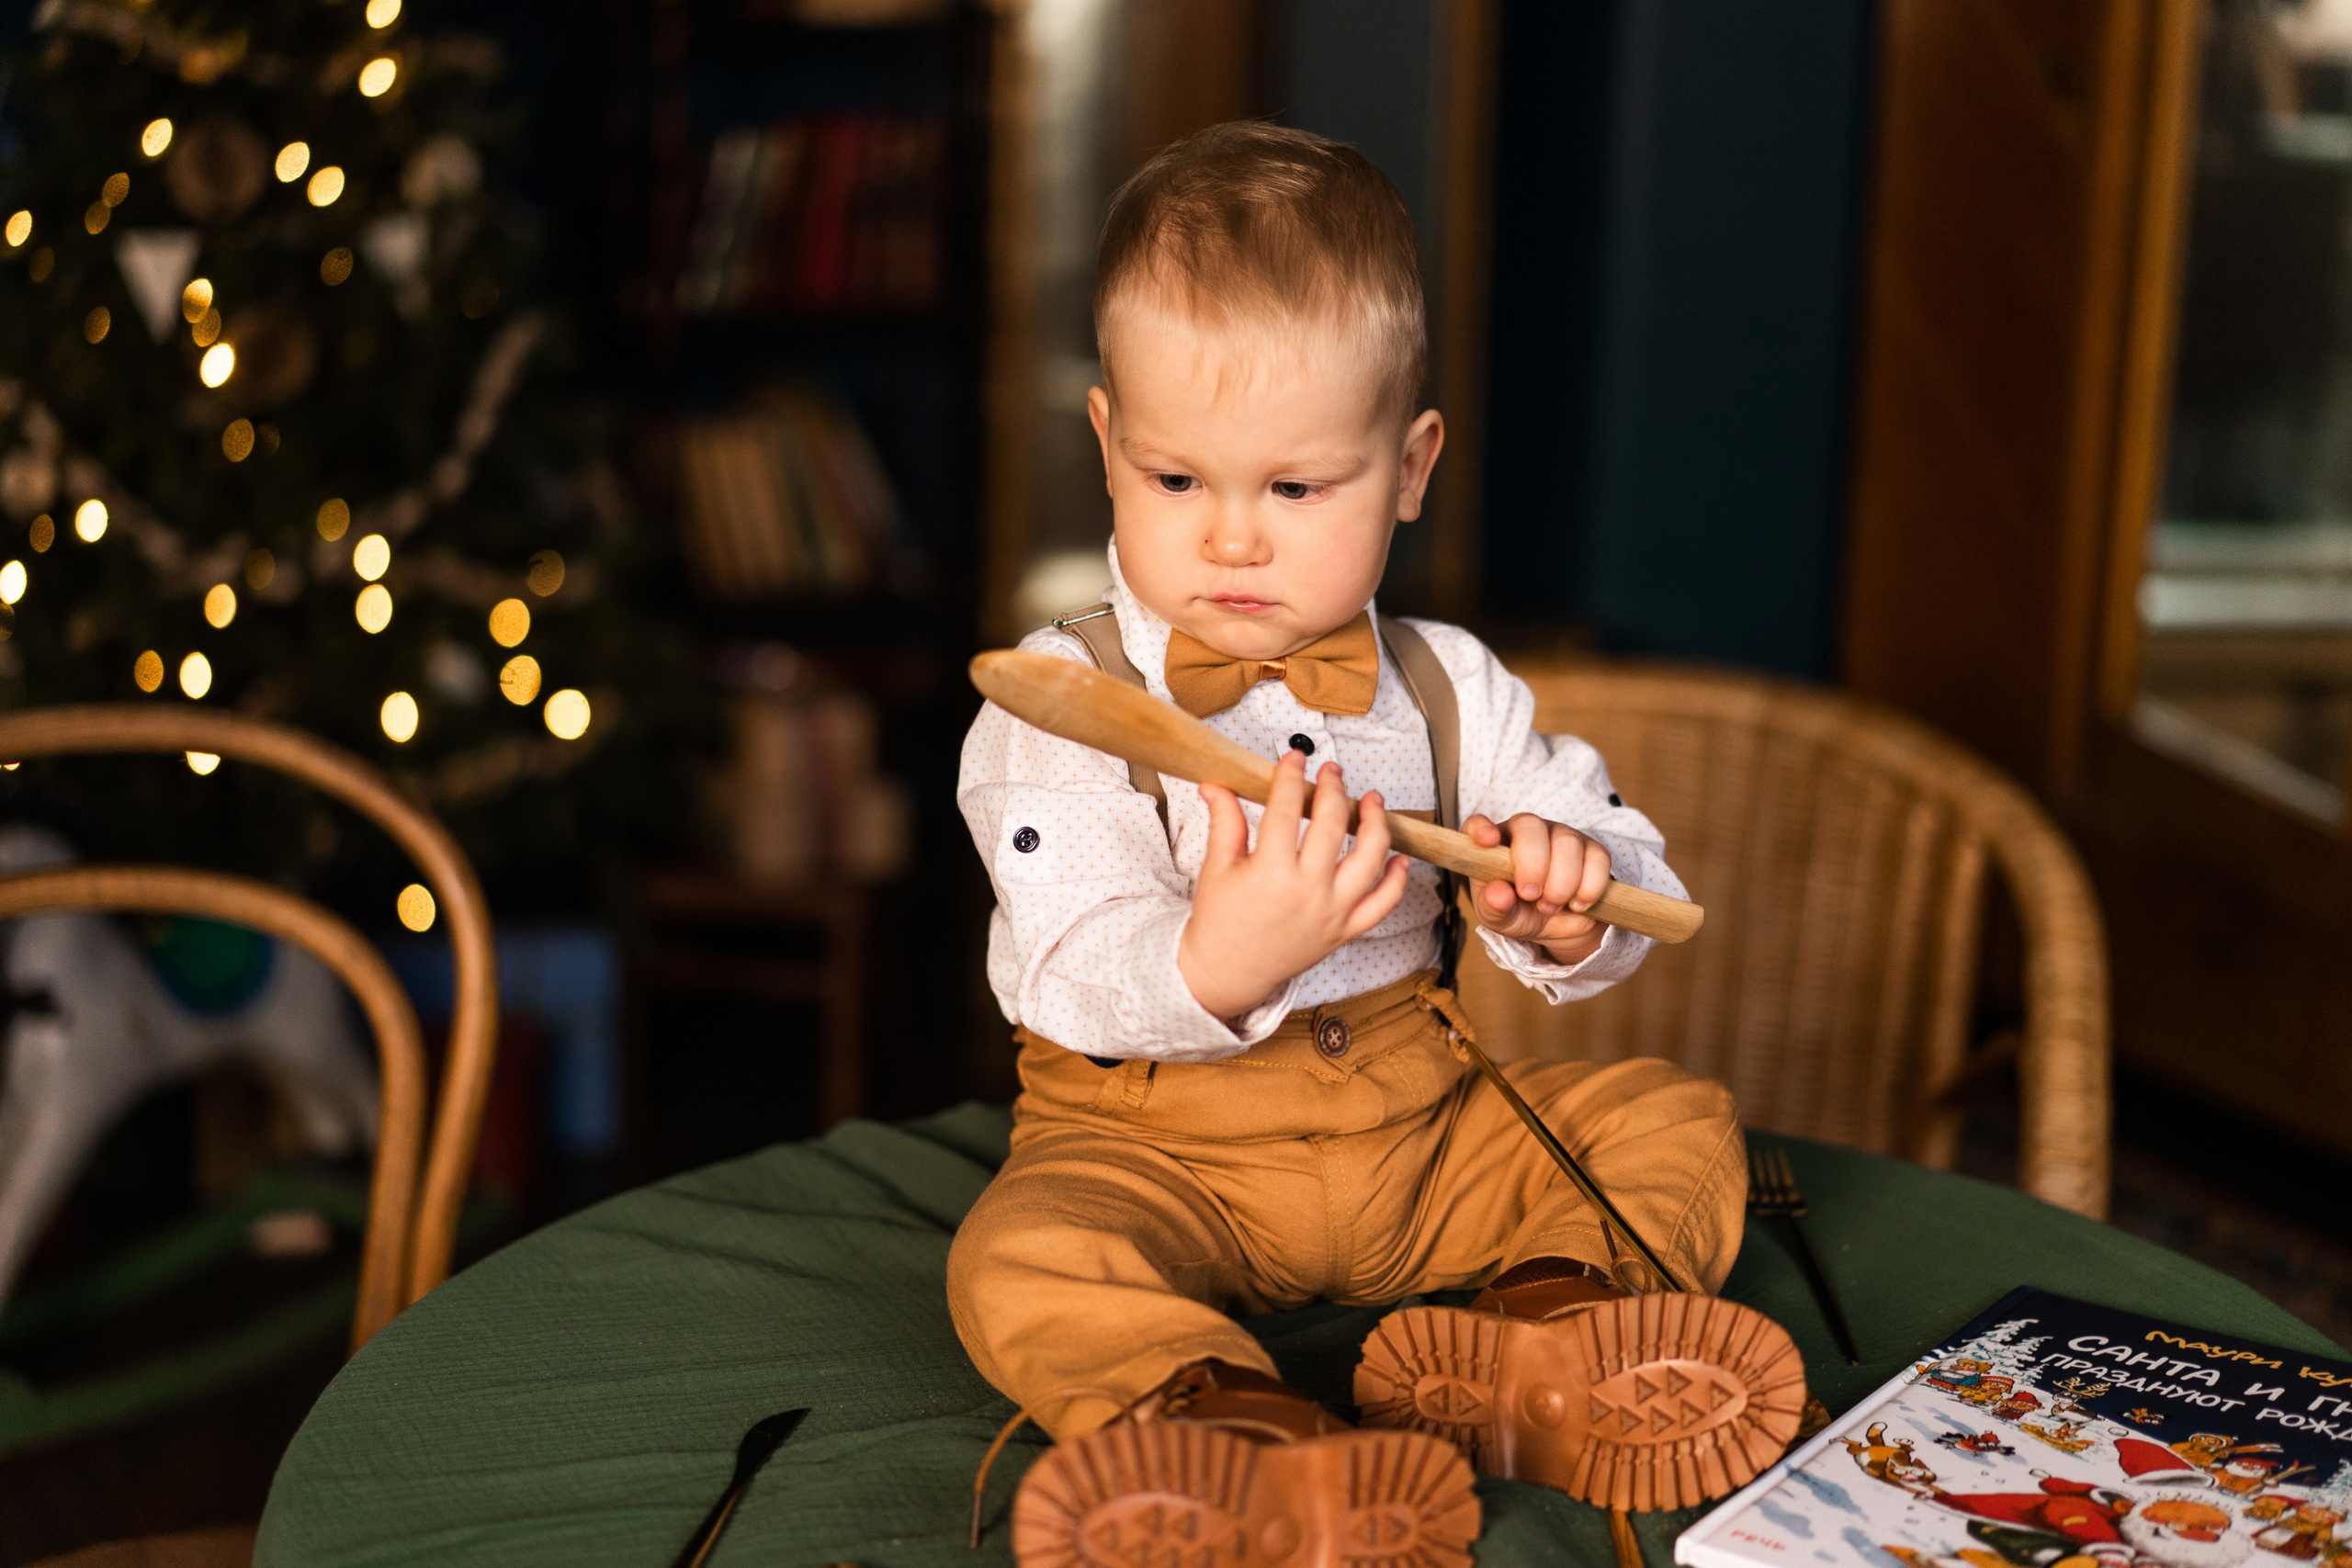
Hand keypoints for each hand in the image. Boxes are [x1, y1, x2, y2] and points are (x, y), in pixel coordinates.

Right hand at [1178, 752, 1410, 1019]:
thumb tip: (1215, 784)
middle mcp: (1306, 891)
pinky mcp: (1344, 931)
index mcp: (1269, 872)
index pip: (1284, 809)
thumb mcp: (1216, 868)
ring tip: (1374, 801)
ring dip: (1377, 825)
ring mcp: (1331, 912)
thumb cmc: (1219, 922)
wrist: (1227, 973)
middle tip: (1331, 771)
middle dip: (1333, 789)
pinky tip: (1400, 857)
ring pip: (1369, 860)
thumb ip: (1224, 821)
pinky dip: (1397, 880)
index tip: (1294, 758)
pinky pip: (1383, 904)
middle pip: (1331, 825)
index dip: (1290, 776)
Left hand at [1463, 813, 1613, 964]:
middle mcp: (1527, 832)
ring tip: (1551, 906)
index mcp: (1494, 845)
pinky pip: (1597, 858)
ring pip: (1567, 843)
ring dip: (1561, 883)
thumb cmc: (1519, 911)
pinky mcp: (1592, 850)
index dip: (1481, 828)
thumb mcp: (1500, 917)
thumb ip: (1494, 906)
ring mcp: (1561, 836)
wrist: (1558, 926)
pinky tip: (1578, 904)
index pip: (1478, 824)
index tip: (1487, 841)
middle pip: (1530, 826)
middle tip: (1531, 896)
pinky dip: (1589, 887)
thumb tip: (1498, 894)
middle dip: (1533, 864)